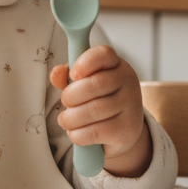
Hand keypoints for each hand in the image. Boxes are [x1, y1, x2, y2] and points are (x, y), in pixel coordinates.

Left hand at [49, 45, 150, 177]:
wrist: (122, 129)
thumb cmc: (97, 99)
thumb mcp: (82, 83)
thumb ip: (66, 76)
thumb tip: (56, 73)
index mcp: (115, 64)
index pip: (103, 54)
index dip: (84, 62)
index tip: (73, 75)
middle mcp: (128, 82)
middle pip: (93, 85)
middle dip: (70, 97)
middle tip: (66, 102)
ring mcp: (131, 106)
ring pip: (91, 111)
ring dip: (69, 118)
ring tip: (66, 120)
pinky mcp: (127, 129)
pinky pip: (94, 132)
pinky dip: (77, 134)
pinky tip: (75, 132)